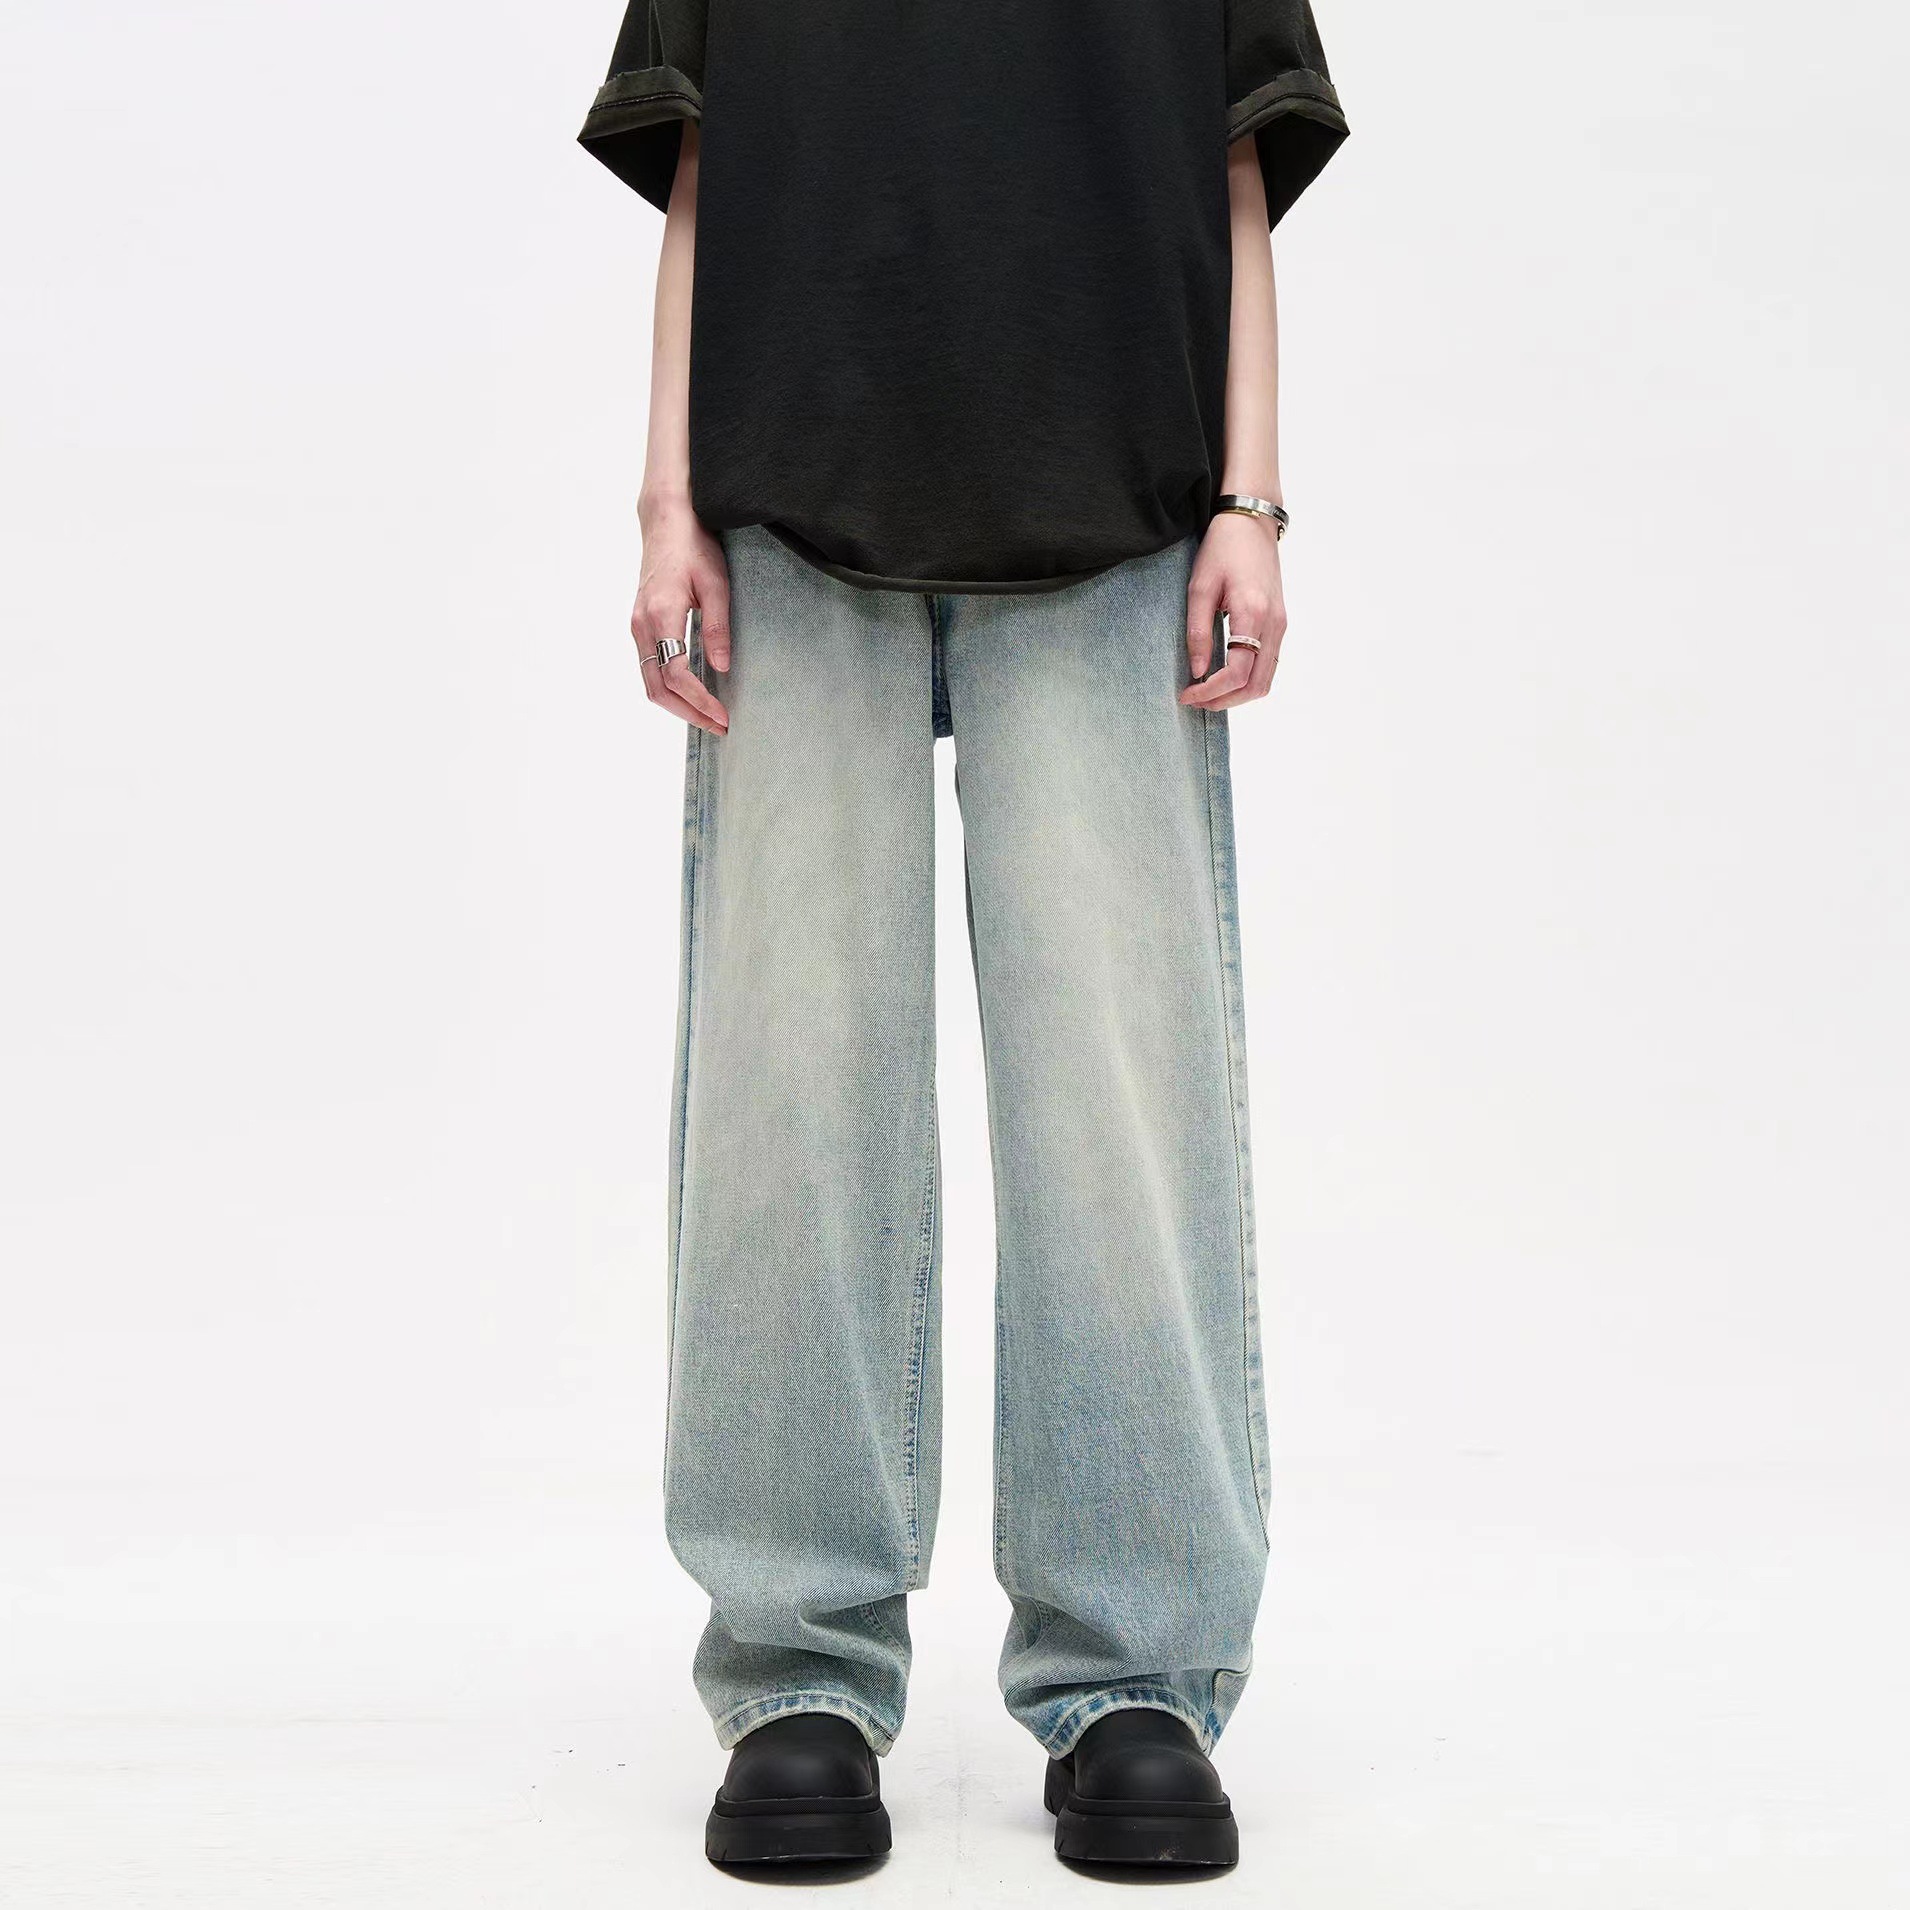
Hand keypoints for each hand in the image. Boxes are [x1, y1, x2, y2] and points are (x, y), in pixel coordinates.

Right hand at [632, 493, 730, 733]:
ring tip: (708, 717)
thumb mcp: (716, 584)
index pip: (676, 675)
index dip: (700, 701)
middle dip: (689, 713)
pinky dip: (668, 689)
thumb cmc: (694, 546)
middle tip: (720, 727)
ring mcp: (637, 625)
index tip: (724, 716)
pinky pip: (649, 668)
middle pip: (657, 689)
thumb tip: (721, 667)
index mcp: (661, 615)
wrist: (666, 520)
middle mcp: (642, 625)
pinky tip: (691, 694)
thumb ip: (717, 627)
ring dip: (677, 706)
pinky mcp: (640, 624)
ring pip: (650, 682)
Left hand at [1180, 511, 1286, 710]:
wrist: (1252, 523)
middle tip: (1196, 700)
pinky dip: (1247, 680)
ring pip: (1265, 680)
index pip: (1237, 673)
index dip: (1211, 692)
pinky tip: (1224, 675)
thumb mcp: (1200, 587)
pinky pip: (1268, 665)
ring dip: (1237, 694)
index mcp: (1253, 614)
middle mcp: (1274, 624)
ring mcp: (1280, 625)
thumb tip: (1198, 671)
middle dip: (1225, 701)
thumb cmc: (1223, 548)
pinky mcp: (1279, 623)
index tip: (1187, 694)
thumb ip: (1198, 632)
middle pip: (1256, 685)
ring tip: (1208, 692)